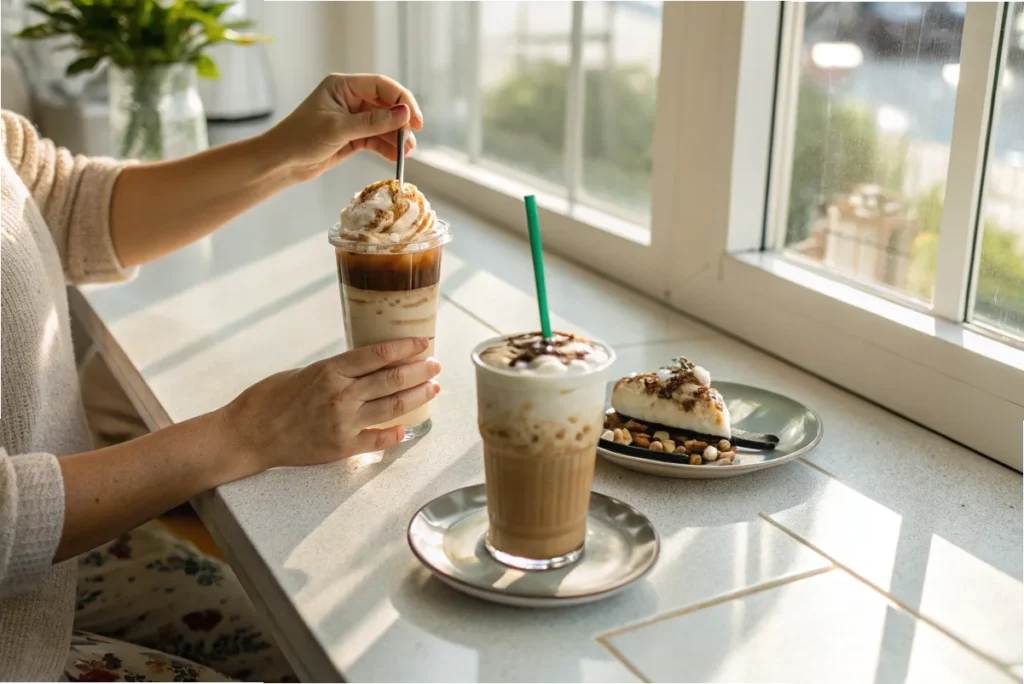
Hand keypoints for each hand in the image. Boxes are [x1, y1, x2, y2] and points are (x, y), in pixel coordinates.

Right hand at [220, 338, 440, 473]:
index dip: (406, 348)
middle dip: (420, 370)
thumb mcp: (306, 372)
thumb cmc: (270, 398)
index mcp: (331, 371)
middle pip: (392, 380)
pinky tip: (406, 428)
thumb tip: (368, 365)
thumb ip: (338, 371)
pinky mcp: (341, 448)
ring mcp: (343, 423)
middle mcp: (342, 395)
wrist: (249, 434)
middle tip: (436, 364)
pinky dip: (394, 433)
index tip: (424, 342)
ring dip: (417, 397)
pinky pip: (377, 440)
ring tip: (432, 388)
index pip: (379, 355)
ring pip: (392, 407)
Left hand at [261, 73, 423, 182]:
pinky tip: (396, 157)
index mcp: (344, 86)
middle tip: (411, 140)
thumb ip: (373, 122)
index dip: (402, 100)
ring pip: (384, 124)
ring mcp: (353, 118)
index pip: (382, 86)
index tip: (415, 120)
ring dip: (396, 137)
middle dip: (401, 122)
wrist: (281, 162)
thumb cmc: (300, 139)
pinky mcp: (353, 136)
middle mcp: (350, 98)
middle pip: (387, 105)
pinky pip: (377, 138)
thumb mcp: (339, 129)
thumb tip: (404, 114)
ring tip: (406, 152)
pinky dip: (387, 147)